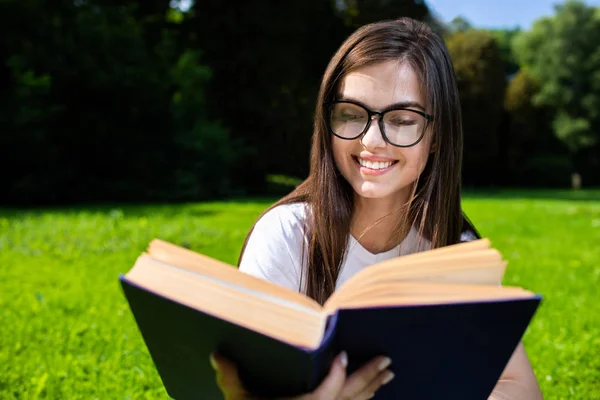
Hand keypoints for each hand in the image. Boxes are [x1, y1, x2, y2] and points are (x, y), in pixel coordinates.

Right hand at [211, 351, 394, 399]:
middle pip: (349, 396)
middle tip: (387, 360)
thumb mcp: (237, 399)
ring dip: (372, 387)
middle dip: (369, 377)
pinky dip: (361, 398)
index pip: (324, 396)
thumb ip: (230, 377)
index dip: (336, 377)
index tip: (344, 355)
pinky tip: (371, 392)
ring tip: (389, 372)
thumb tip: (217, 354)